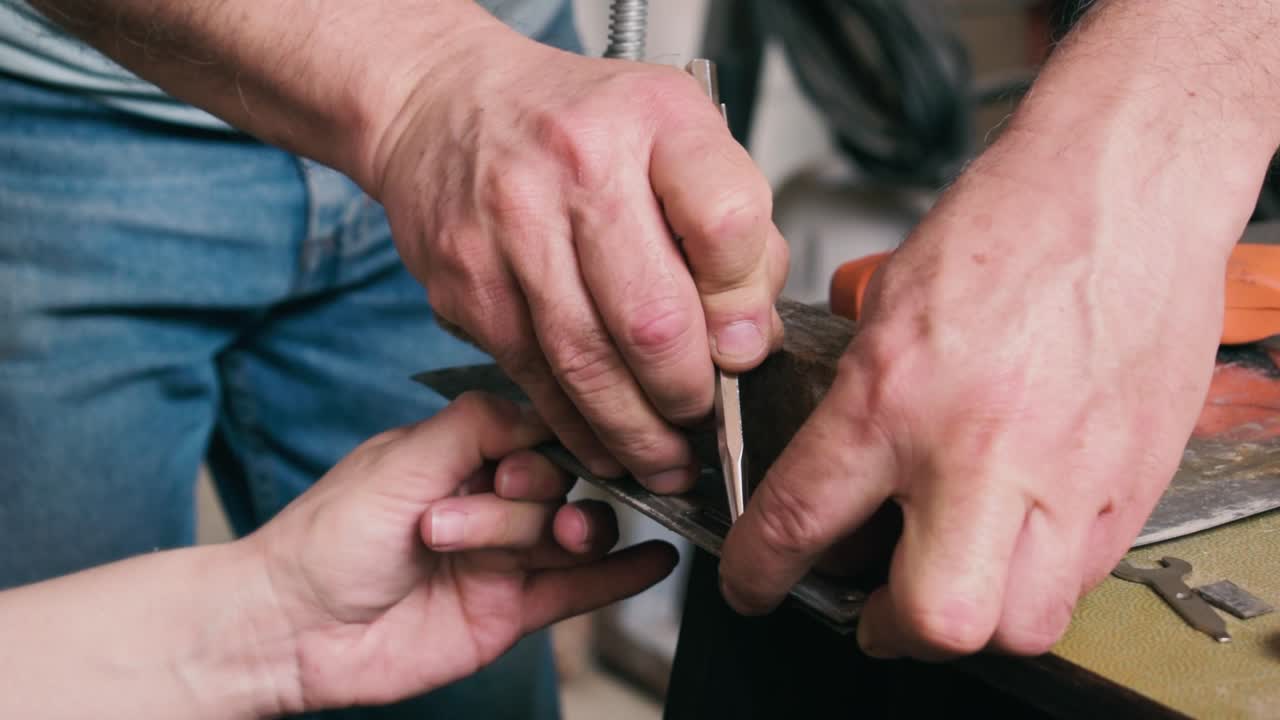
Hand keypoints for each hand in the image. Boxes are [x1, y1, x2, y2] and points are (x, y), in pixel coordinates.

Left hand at [249, 393, 676, 711]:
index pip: (537, 432)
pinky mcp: (512, 611)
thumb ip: (474, 426)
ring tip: (563, 540)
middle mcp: (489, 502)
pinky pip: (581, 590)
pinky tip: (656, 561)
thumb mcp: (400, 460)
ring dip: (580, 532)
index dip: (546, 443)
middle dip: (531, 499)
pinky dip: (622, 577)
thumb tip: (541, 405)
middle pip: (559, 485)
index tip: (529, 458)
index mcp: (461, 454)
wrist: (292, 630)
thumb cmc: (328, 539)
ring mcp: (504, 558)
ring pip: (574, 534)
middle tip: (486, 508)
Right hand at [371, 22, 787, 492]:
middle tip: (704, 423)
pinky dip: (574, 425)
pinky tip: (604, 444)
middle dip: (688, 396)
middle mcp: (577, 167)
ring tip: (665, 462)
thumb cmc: (575, 125)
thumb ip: (732, 232)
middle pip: (652, 318)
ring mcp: (510, 229)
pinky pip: (531, 376)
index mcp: (653, 120)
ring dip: (635, 432)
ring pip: (586, 364)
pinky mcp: (465, 283)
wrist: (444, 104)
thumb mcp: (676, 136)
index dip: (746, 307)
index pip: (727, 226)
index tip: (746, 347)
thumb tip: (750, 340)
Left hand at [718, 139, 1234, 659]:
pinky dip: (1039, 579)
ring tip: (953, 579)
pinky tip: (1017, 538)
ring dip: (976, 617)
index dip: (761, 573)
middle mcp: (981, 450)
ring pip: (1021, 621)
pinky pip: (1082, 578)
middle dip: (891, 630)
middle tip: (875, 612)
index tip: (755, 586)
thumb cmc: (1010, 228)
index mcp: (896, 397)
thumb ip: (865, 409)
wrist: (1122, 187)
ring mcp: (1069, 474)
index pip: (801, 520)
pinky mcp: (1131, 482)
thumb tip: (849, 486)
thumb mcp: (890, 313)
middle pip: (934, 616)